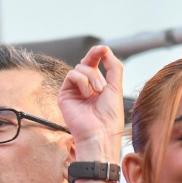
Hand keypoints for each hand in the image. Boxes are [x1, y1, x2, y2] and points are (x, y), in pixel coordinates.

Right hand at [58, 45, 124, 160]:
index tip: (103, 49)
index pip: (94, 64)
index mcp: (97, 87)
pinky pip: (72, 75)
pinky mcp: (65, 95)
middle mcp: (84, 88)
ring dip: (92, 77)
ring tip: (97, 93)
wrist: (100, 134)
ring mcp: (74, 91)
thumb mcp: (116, 87)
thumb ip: (114, 67)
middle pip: (86, 64)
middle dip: (96, 69)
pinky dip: (82, 81)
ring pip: (80, 68)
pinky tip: (87, 94)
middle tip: (102, 85)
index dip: (97, 54)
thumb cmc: (110, 117)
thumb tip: (105, 49)